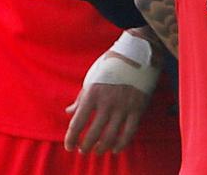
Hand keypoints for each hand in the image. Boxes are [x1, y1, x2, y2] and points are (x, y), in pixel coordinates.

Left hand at [64, 31, 159, 153]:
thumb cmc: (109, 67)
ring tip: (97, 151)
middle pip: (93, 133)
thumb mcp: (91, 79)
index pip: (78, 122)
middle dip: (86, 146)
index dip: (72, 138)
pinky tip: (115, 149)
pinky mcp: (137, 109)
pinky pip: (129, 132)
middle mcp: (107, 102)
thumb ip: (81, 98)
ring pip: (111, 136)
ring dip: (102, 147)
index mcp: (92, 93)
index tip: (69, 146)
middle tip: (83, 150)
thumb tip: (69, 111)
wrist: (135, 55)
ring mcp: (123, 106)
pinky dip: (121, 144)